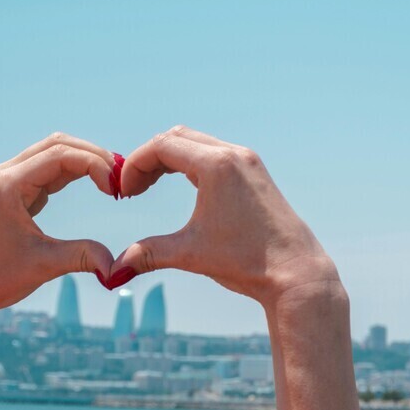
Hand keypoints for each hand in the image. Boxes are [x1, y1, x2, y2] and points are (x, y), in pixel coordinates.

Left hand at [0, 132, 119, 314]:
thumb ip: (82, 257)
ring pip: (53, 152)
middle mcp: (5, 174)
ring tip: (113, 180)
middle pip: (58, 144)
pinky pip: (46, 169)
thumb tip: (117, 266)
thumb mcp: (44, 266)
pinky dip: (72, 172)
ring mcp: (7, 180)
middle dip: (94, 156)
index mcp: (8, 185)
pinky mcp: (12, 191)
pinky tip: (95, 183)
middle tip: (123, 177)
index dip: (95, 165)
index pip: (61, 155)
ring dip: (84, 161)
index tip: (116, 189)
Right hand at [108, 124, 339, 308]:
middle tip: (131, 190)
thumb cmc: (247, 261)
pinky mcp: (255, 173)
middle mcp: (234, 155)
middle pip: (176, 137)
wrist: (296, 272)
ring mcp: (247, 161)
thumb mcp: (190, 254)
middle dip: (147, 160)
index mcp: (217, 166)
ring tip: (149, 188)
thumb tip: (112, 272)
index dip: (133, 166)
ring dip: (168, 160)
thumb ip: (148, 254)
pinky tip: (181, 188)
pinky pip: (213, 153)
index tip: (122, 193)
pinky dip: (189, 163)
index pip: (162, 146)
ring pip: (195, 143)